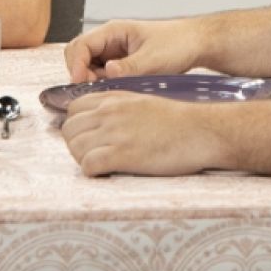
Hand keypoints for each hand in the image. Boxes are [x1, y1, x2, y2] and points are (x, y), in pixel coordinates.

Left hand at [60, 91, 227, 176]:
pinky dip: (93, 172)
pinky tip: (107, 172)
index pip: (73, 109)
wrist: (200, 131)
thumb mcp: (142, 102)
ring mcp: (114, 133)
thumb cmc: (177, 121)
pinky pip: (88, 165)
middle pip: (69, 129)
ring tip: (102, 165)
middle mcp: (109, 112)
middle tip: (94, 155)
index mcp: (114, 98)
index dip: (78, 126)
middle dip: (77, 144)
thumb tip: (101, 123)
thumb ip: (118, 108)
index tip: (89, 138)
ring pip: (75, 147)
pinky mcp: (122, 155)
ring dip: (84, 159)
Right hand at [63, 17, 207, 83]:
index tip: (80, 83)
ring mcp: (114, 52)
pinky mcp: (120, 64)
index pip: (81, 45)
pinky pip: (101, 74)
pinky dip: (103, 84)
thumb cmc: (178, 44)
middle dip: (80, 74)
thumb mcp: (154, 58)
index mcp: (114, 30)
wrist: (195, 44)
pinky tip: (116, 91)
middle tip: (95, 90)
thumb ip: (130, 67)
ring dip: (92, 81)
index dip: (76, 65)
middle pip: (78, 55)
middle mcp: (110, 40)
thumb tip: (108, 73)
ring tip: (109, 91)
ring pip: (88, 67)